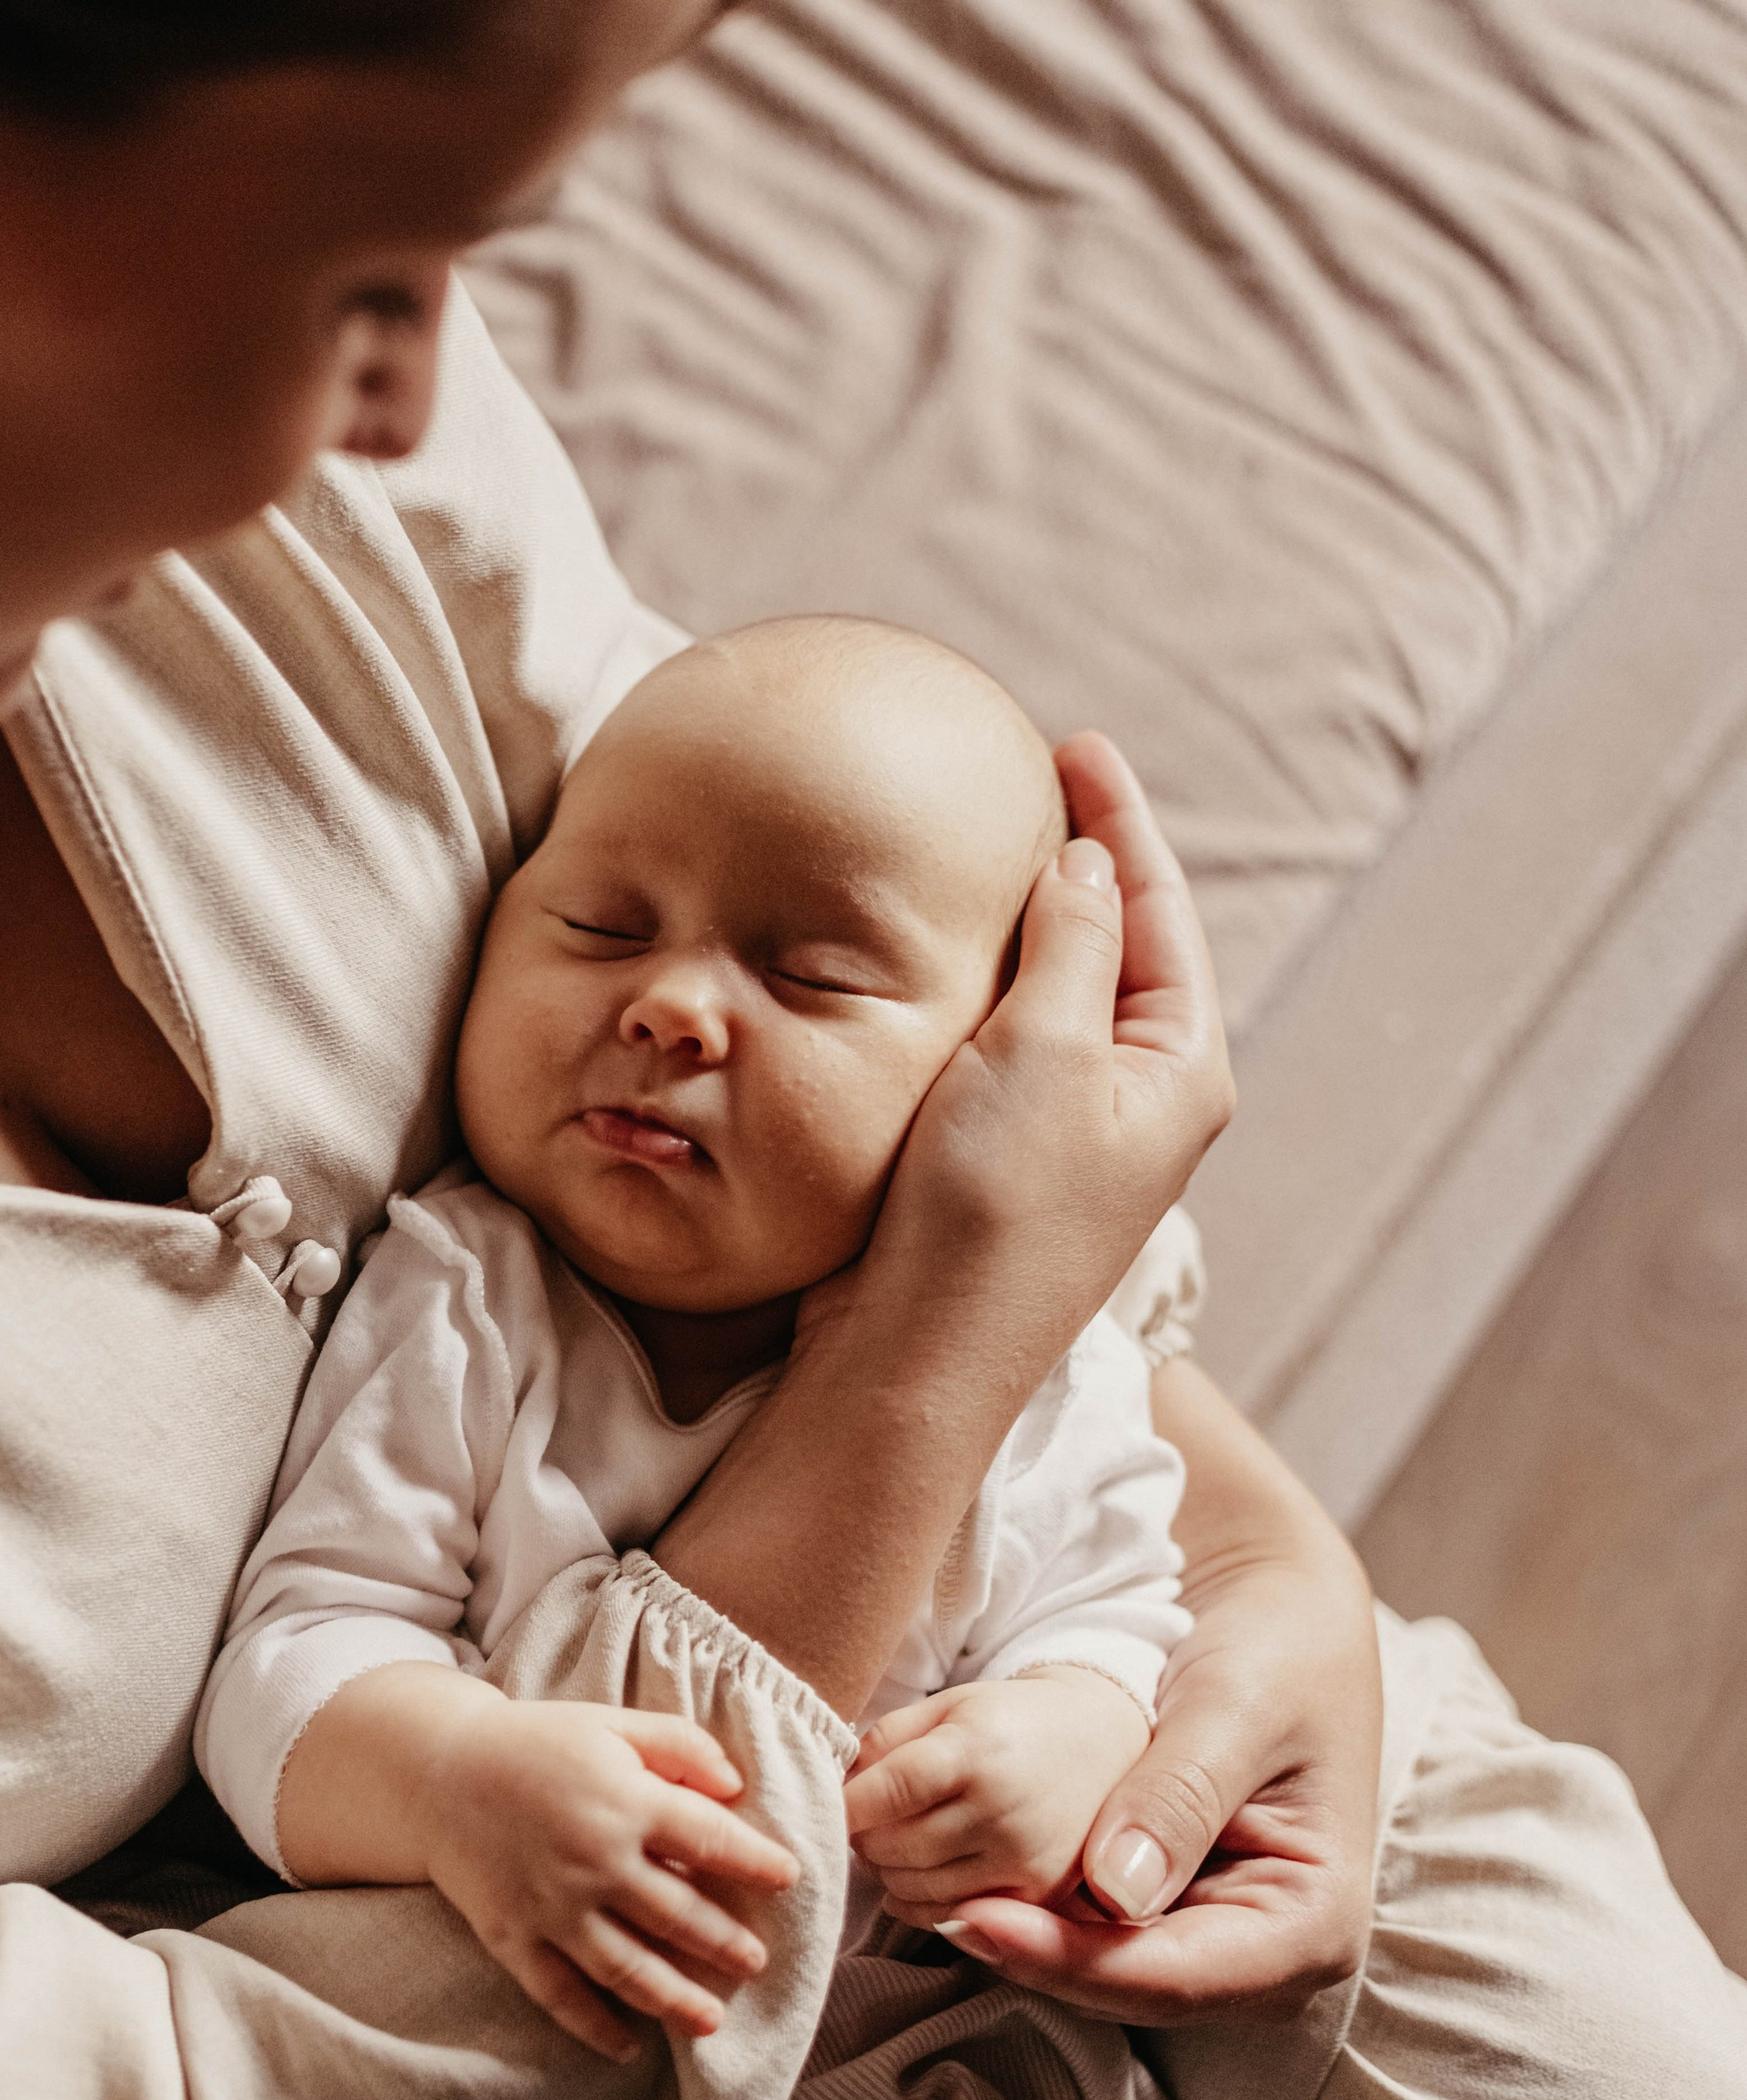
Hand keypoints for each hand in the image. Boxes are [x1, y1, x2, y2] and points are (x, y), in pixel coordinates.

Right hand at [417, 1688, 800, 2062]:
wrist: (437, 1772)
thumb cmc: (536, 1742)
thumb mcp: (611, 1723)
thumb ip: (679, 1746)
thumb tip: (736, 1786)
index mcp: (625, 1801)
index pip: (709, 1840)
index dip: (755, 1861)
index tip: (790, 1878)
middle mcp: (594, 1860)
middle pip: (678, 1915)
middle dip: (724, 1944)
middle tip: (756, 1963)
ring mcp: (553, 1906)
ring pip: (627, 1967)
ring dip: (673, 1999)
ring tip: (712, 2021)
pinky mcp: (514, 1938)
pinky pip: (560, 1993)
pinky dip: (594, 2026)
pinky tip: (628, 2047)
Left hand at [845, 1670, 1152, 1912]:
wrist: (1102, 1743)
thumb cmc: (1008, 1721)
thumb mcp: (947, 1706)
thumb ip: (884, 1741)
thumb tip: (835, 1785)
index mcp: (974, 1751)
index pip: (884, 1793)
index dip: (843, 1805)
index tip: (826, 1804)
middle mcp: (1001, 1811)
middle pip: (890, 1847)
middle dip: (862, 1835)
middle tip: (866, 1817)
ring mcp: (1022, 1861)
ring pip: (911, 1889)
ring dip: (886, 1870)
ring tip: (896, 1838)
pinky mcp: (1036, 1897)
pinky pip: (949, 1918)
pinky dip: (918, 1901)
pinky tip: (920, 1871)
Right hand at [859, 733, 1233, 1344]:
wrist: (917, 1355)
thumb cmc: (992, 1211)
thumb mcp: (1047, 1049)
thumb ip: (1074, 941)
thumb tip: (1086, 861)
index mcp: (1181, 1070)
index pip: (1160, 910)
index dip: (1119, 820)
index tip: (1075, 744)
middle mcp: (1139, 1100)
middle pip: (1120, 944)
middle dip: (1081, 859)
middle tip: (1035, 775)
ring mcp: (1072, 1132)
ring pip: (1060, 992)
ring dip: (1030, 920)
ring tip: (990, 844)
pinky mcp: (1003, 1158)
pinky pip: (1007, 1040)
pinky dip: (983, 981)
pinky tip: (939, 952)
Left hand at [933, 1366, 1382, 2022]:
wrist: (1287, 1613)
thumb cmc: (1281, 1648)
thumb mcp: (1236, 1706)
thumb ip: (1181, 1793)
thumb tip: (1114, 1890)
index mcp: (1312, 1925)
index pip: (1177, 1975)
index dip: (1071, 1960)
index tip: (977, 1918)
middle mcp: (1265, 1957)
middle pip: (1130, 1987)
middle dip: (1030, 1952)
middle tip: (928, 1904)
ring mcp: (1215, 1939)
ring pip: (1100, 1968)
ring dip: (1019, 1933)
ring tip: (924, 1888)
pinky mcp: (1170, 1910)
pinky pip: (1093, 1930)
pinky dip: (1033, 1906)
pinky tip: (963, 1872)